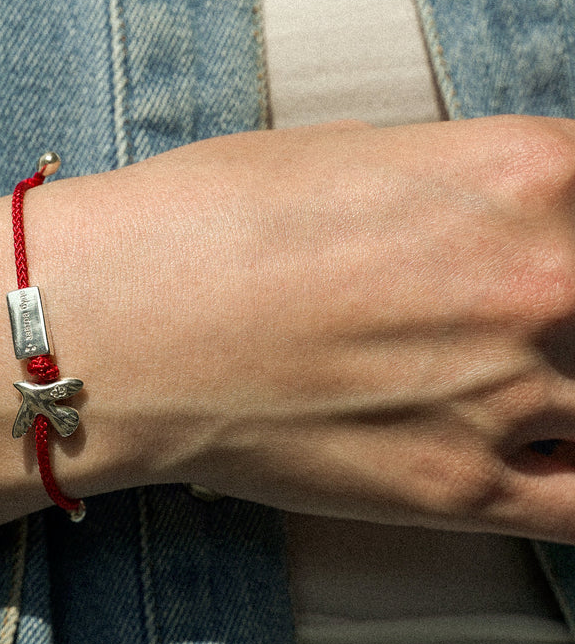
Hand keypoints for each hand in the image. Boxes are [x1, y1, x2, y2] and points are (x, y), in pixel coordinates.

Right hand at [0, 114, 574, 577]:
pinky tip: (548, 454)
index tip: (560, 248)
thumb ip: (471, 187)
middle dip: (571, 308)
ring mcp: (510, 394)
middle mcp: (544, 280)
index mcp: (526, 172)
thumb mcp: (357, 153)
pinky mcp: (463, 490)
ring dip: (574, 390)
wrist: (114, 325)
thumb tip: (510, 214)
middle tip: (528, 317)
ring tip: (519, 379)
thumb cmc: (201, 226)